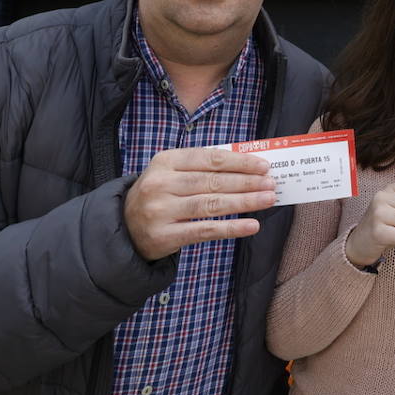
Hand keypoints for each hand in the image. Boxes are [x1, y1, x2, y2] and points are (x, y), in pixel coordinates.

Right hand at [124, 147, 277, 260]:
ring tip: (268, 199)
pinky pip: (204, 230)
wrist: (123, 227)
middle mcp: (161, 184)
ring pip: (211, 205)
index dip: (239, 162)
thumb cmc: (159, 195)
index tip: (263, 166)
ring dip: (244, 202)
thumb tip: (249, 168)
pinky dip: (231, 228)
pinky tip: (252, 225)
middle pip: (213, 181)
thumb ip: (203, 168)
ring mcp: (161, 211)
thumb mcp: (172, 173)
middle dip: (247, 182)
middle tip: (272, 183)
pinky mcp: (164, 236)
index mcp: (165, 161)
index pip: (210, 158)